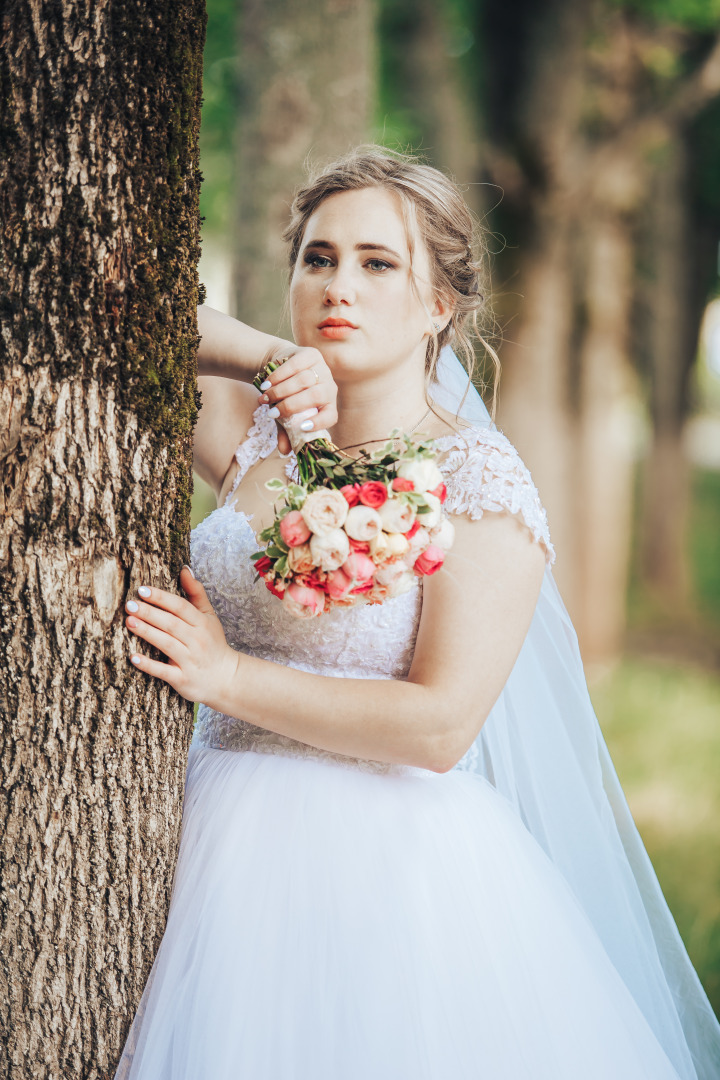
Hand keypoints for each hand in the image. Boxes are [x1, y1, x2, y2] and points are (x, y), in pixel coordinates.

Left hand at [125, 566, 238, 707]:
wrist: (227, 678)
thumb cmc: (213, 643)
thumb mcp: (209, 616)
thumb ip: (196, 593)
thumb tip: (184, 569)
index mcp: (202, 624)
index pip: (181, 607)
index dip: (162, 598)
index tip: (142, 590)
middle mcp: (197, 641)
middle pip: (171, 624)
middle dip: (150, 613)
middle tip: (130, 604)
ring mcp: (190, 660)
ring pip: (167, 644)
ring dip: (148, 633)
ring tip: (129, 622)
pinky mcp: (183, 679)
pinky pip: (164, 671)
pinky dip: (149, 665)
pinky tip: (133, 657)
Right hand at [257, 346, 337, 453]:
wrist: (280, 367)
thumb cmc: (286, 396)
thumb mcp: (285, 415)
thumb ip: (286, 432)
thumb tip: (284, 452)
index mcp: (329, 405)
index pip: (331, 416)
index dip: (318, 422)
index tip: (301, 427)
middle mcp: (330, 386)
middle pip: (315, 396)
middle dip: (292, 406)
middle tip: (273, 413)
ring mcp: (322, 368)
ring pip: (303, 380)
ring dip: (281, 392)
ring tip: (264, 399)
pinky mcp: (311, 354)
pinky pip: (295, 365)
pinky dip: (279, 377)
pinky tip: (266, 385)